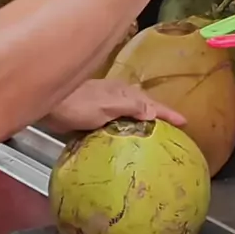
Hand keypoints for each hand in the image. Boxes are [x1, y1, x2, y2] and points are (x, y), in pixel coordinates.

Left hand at [46, 79, 185, 133]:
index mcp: (124, 94)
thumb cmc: (77, 104)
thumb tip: (154, 112)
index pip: (152, 104)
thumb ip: (131, 107)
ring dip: (143, 122)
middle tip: (173, 128)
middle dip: (158, 115)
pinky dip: (126, 129)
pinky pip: (117, 122)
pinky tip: (125, 140)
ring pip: (131, 114)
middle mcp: (118, 97)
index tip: (185, 122)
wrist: (49, 105)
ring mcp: (106, 105)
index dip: (169, 113)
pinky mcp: (94, 115)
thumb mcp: (107, 106)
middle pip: (144, 106)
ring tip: (154, 135)